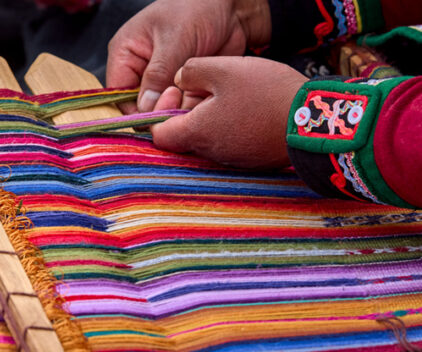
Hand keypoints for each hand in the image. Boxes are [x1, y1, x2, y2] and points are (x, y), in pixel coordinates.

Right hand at [106, 0, 270, 112]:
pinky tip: (204, 95)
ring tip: (195, 92)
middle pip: (139, 106)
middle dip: (159, 109)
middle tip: (179, 98)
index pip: (118, 94)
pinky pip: (181, 108)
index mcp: (126, 54)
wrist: (231, 8)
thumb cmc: (196, 9)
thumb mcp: (174, 40)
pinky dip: (192, 108)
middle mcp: (140, 70)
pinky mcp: (181, 87)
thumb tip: (144, 108)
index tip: (155, 114)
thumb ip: (157, 75)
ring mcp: (162, 81)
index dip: (133, 109)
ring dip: (178, 109)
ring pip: (162, 110)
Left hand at [151, 56, 307, 168]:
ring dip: (208, 116)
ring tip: (228, 92)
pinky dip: (228, 125)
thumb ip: (191, 71)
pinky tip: (246, 106)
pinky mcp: (252, 159)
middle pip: (183, 135)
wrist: (316, 121)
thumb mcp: (223, 69)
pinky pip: (229, 142)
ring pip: (207, 137)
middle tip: (205, 86)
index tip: (177, 90)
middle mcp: (210, 154)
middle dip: (186, 109)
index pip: (158, 135)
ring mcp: (232, 160)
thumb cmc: (266, 94)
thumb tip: (179, 80)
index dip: (159, 112)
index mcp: (197, 134)